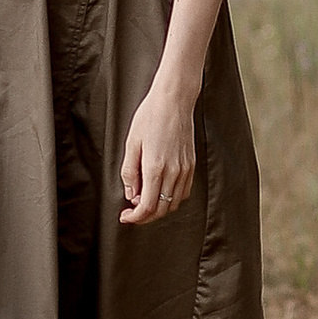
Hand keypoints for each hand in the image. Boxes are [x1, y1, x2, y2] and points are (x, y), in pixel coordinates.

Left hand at [120, 74, 198, 225]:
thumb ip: (130, 172)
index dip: (135, 217)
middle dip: (145, 217)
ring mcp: (185, 170)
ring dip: (158, 209)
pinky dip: (171, 199)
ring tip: (143, 200)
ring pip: (174, 204)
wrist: (174, 101)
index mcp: (156, 167)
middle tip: (132, 212)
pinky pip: (183, 192)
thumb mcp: (131, 143)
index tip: (125, 217)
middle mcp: (174, 172)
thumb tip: (131, 195)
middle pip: (161, 210)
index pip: (148, 206)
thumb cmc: (150, 117)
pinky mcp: (191, 165)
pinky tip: (159, 191)